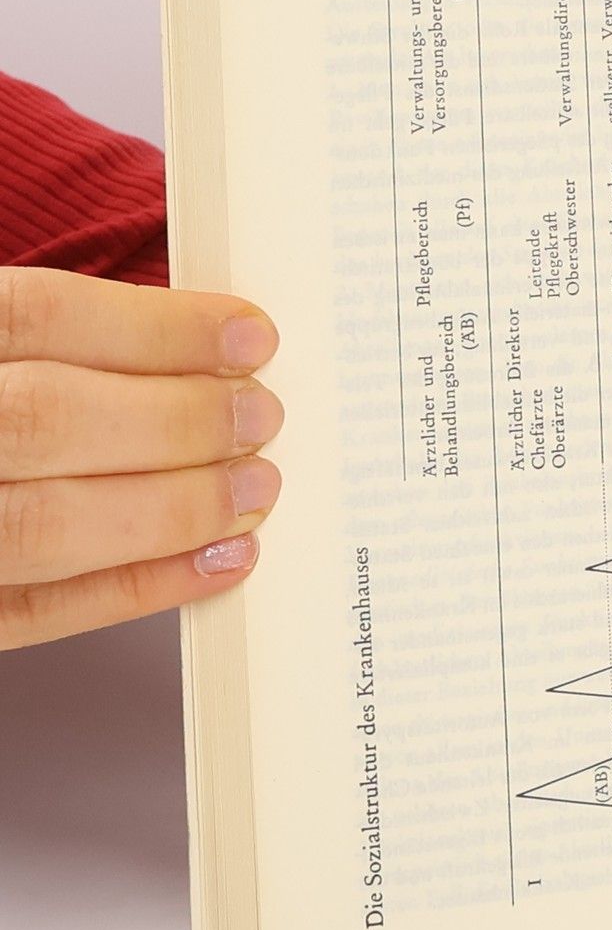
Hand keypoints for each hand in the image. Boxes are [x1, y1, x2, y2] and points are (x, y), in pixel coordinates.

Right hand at [0, 268, 282, 648]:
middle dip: (177, 420)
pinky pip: (33, 612)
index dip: (155, 327)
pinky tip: (218, 561)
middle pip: (43, 419)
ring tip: (254, 490)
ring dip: (171, 509)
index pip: (34, 318)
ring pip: (41, 525)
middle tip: (260, 416)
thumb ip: (48, 340)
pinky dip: (138, 588)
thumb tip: (207, 347)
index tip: (251, 333)